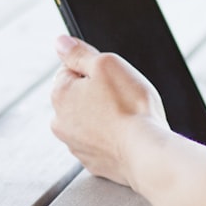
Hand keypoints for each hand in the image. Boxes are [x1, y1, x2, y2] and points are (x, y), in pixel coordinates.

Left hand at [50, 35, 168, 185]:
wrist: (146, 152)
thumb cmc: (130, 107)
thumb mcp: (106, 65)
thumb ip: (79, 52)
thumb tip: (60, 43)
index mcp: (60, 94)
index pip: (71, 70)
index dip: (95, 70)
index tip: (112, 78)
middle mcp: (60, 122)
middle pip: (79, 96)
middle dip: (98, 94)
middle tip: (122, 97)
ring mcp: (75, 145)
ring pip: (90, 120)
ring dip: (104, 116)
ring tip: (127, 117)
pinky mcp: (92, 162)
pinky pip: (100, 142)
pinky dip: (111, 138)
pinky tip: (127, 135)